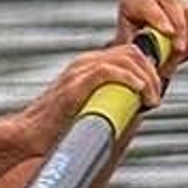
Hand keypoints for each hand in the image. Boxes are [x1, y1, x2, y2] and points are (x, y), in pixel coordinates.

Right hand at [21, 42, 166, 148]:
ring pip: (126, 58)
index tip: (156, 92)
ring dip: (146, 79)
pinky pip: (108, 71)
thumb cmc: (60, 126)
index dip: (150, 68)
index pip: (130, 53)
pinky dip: (129, 80)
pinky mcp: (74, 85)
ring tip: (149, 101)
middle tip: (154, 99)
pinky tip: (138, 93)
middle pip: (133, 52)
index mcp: (89, 65)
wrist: (31, 135)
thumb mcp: (93, 105)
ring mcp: (78, 71)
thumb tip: (142, 102)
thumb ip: (114, 98)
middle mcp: (84, 63)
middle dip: (153, 73)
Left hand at [114, 0, 187, 76]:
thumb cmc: (129, 51)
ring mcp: (175, 0)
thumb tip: (148, 50)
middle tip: (179, 49)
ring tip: (177, 57)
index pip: (145, 2)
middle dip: (178, 26)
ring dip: (187, 38)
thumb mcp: (127, 49)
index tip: (168, 33)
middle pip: (171, 1)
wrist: (141, 53)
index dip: (158, 17)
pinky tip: (182, 56)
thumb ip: (136, 46)